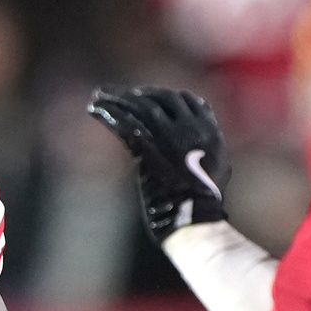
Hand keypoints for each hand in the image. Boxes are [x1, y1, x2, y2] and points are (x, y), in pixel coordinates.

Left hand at [88, 85, 228, 242]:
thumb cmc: (204, 202)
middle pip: (161, 99)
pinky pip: (124, 123)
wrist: (194, 217)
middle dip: (138, 94)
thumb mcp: (217, 166)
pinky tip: (94, 110)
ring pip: (140, 107)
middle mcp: (190, 127)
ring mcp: (170, 135)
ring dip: (117, 99)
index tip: (147, 96)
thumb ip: (209, 146)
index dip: (164, 96)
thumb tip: (208, 136)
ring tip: (99, 96)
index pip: (186, 101)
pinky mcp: (148, 146)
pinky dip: (108, 113)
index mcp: (209, 130)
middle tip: (118, 94)